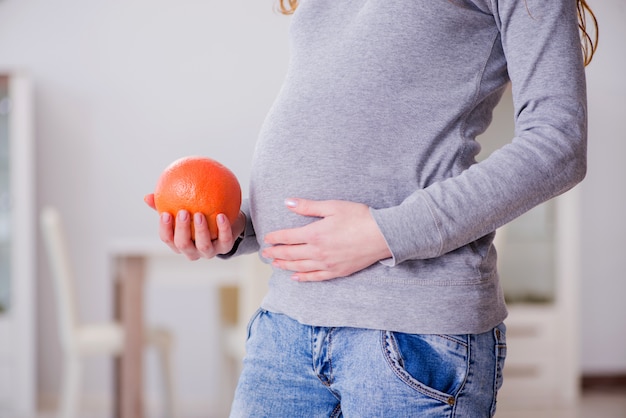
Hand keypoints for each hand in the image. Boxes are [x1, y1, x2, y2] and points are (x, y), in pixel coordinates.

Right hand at [144, 193, 244, 260]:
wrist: (227, 221)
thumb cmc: (199, 215)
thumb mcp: (184, 209)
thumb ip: (167, 203)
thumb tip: (147, 197)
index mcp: (178, 242)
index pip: (167, 239)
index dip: (165, 229)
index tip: (165, 213)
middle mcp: (192, 251)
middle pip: (183, 244)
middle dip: (182, 230)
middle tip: (183, 212)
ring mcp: (209, 252)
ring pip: (203, 246)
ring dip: (201, 230)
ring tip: (199, 214)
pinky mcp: (225, 247)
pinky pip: (225, 239)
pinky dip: (223, 228)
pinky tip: (221, 215)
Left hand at [262, 198, 391, 281]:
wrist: (382, 235)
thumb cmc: (359, 217)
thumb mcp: (332, 206)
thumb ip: (308, 206)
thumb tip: (288, 203)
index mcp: (314, 234)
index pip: (287, 237)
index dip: (275, 238)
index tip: (267, 238)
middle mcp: (317, 252)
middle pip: (290, 254)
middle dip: (275, 253)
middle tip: (265, 254)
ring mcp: (327, 264)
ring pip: (300, 267)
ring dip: (285, 266)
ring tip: (275, 264)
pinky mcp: (337, 272)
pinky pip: (315, 277)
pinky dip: (303, 278)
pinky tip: (295, 277)